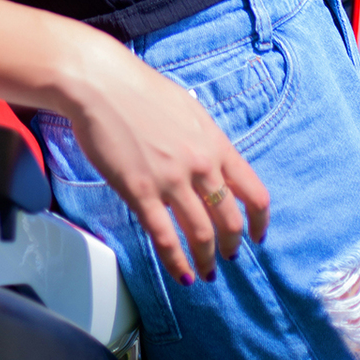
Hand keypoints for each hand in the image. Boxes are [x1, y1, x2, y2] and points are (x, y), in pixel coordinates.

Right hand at [58, 34, 269, 285]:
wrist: (100, 83)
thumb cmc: (139, 89)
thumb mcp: (187, 109)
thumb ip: (203, 139)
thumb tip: (210, 160)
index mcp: (215, 143)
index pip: (253, 192)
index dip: (258, 222)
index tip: (256, 236)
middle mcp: (200, 164)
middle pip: (230, 221)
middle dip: (231, 246)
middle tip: (226, 257)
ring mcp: (172, 180)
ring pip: (201, 235)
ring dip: (206, 260)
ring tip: (205, 273)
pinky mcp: (141, 192)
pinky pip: (166, 238)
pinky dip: (177, 263)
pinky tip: (180, 275)